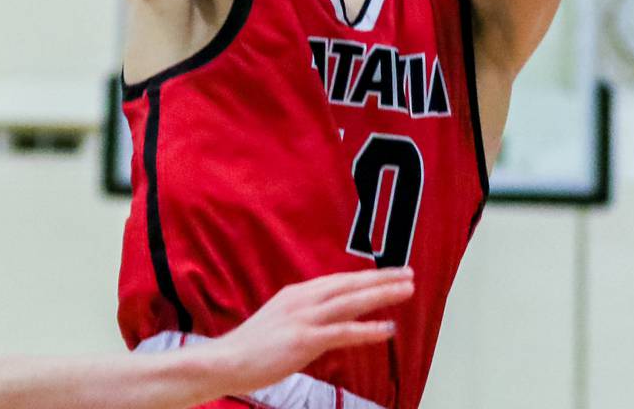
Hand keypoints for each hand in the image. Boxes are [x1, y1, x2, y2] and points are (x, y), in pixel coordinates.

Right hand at [206, 268, 413, 395]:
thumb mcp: (279, 321)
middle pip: (349, 285)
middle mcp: (303, 299)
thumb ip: (302, 315)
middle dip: (381, 279)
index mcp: (297, 294)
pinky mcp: (305, 340)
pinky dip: (367, 329)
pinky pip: (343, 332)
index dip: (365, 277)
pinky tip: (387, 329)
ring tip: (406, 291)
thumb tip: (323, 317)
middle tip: (408, 274)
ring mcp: (304, 318)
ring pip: (351, 302)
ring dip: (381, 295)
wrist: (226, 360)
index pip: (338, 281)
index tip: (388, 273)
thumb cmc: (251, 348)